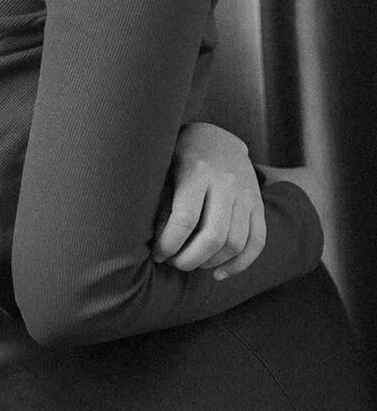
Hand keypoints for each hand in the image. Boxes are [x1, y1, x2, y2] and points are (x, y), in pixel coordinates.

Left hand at [152, 122, 265, 280]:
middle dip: (189, 259)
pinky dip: (240, 264)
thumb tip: (152, 240)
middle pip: (213, 236)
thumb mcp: (163, 166)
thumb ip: (159, 200)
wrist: (216, 137)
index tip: (157, 254)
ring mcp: (246, 194)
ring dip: (211, 263)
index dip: (169, 244)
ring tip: (190, 263)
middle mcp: (226, 182)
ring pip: (235, 243)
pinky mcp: (258, 204)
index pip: (184, 219)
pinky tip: (219, 273)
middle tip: (173, 263)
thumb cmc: (178, 154)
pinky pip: (257, 242)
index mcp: (197, 170)